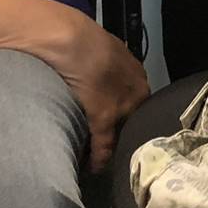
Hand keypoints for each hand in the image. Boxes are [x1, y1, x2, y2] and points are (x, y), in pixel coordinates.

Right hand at [27, 1, 150, 173]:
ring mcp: (123, 106)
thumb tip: (101, 76)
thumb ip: (109, 67)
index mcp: (136, 74)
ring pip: (122, 135)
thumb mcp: (104, 50)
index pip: (138, 104)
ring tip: (107, 162)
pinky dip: (99, 159)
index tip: (120, 129)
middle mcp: (136, 91)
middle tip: (116, 149)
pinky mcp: (105, 118)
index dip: (128, 118)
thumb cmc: (80, 39)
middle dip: (126, 134)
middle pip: (135, 121)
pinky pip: (104, 146)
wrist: (69, 39)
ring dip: (114, 148)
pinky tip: (95, 168)